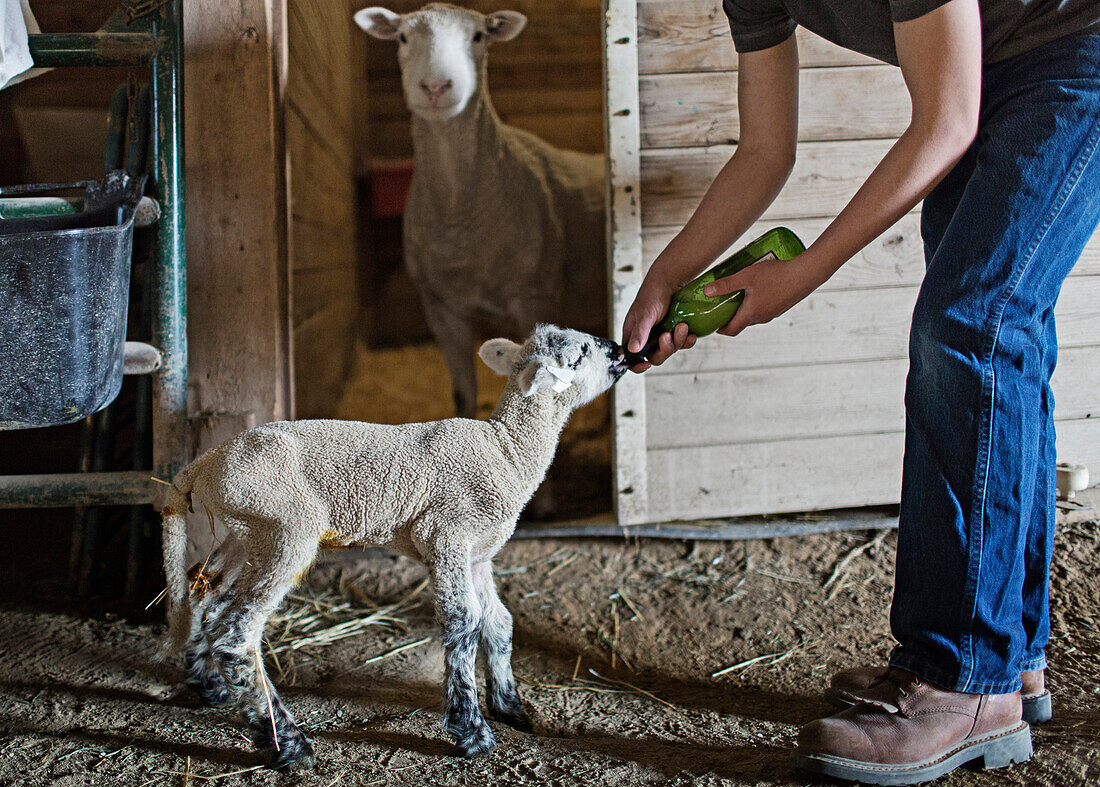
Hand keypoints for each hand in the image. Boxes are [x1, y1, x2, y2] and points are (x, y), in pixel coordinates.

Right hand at [622, 274, 696, 372]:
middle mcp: (646, 338)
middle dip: (664, 349)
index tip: (646, 365)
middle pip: (655, 357)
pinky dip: (687, 340)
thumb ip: (639, 332)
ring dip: (678, 341)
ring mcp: (661, 336)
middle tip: (669, 335)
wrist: (670, 282)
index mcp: (633, 336)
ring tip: (682, 326)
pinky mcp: (673, 332)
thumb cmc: (652, 295)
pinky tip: (691, 333)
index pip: (630, 358)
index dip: (637, 366)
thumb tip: (632, 350)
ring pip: (670, 350)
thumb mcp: (645, 314)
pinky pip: (681, 344)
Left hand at [704, 252, 831, 336]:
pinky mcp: (782, 306)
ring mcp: (773, 313)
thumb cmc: (776, 274)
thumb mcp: (746, 276)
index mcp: (751, 314)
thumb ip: (726, 285)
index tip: (712, 323)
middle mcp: (762, 318)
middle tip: (721, 304)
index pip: (731, 330)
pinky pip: (764, 308)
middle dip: (730, 316)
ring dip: (744, 308)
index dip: (719, 329)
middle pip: (741, 322)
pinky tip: (757, 288)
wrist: (806, 273)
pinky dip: (756, 303)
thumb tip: (706, 291)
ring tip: (737, 293)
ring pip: (753, 315)